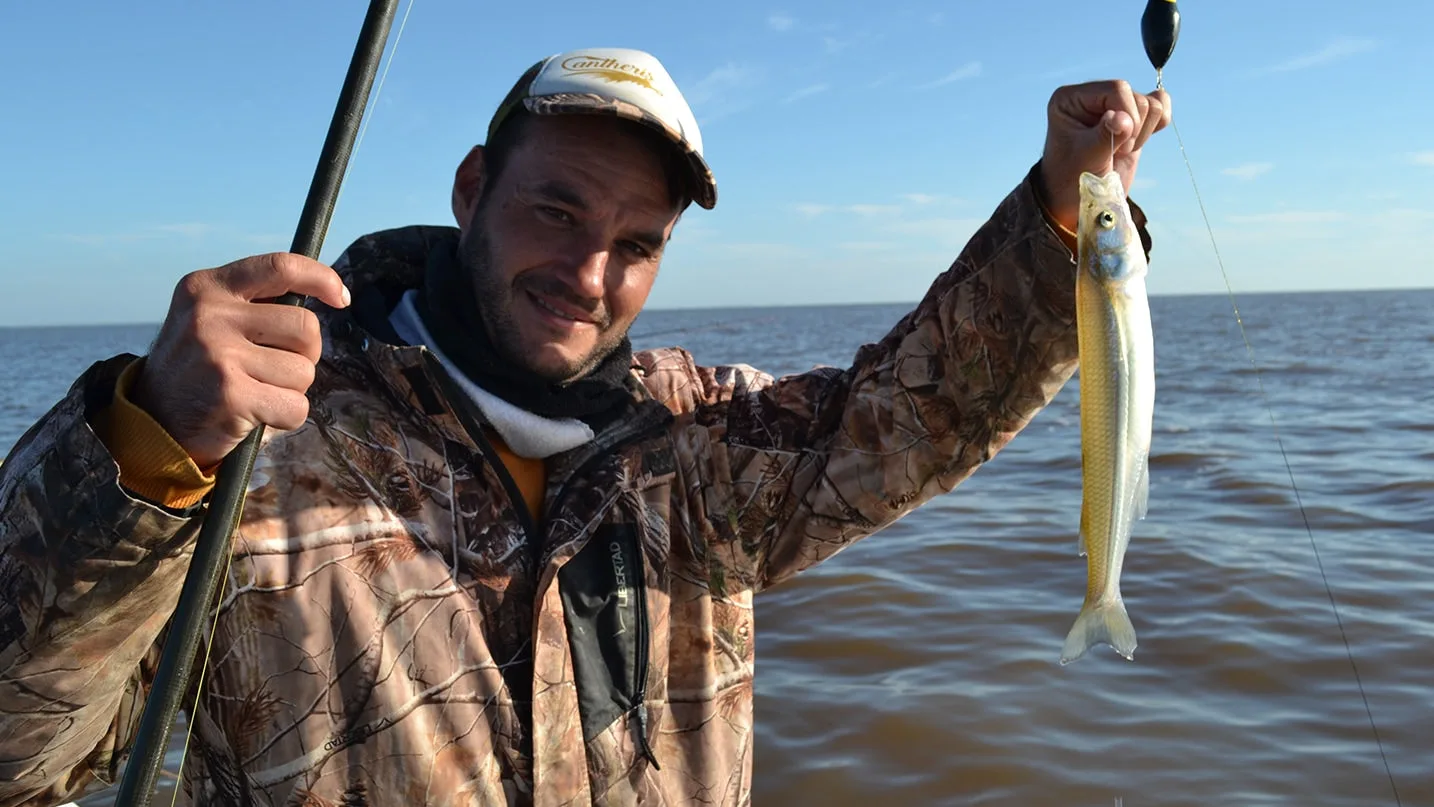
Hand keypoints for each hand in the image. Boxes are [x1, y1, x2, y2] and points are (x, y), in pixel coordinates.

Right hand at [130, 254, 349, 468]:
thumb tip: (328, 293)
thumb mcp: (212, 319)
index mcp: (205, 287)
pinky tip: (256, 416)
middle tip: (276, 369)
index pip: (279, 267)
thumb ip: (256, 304)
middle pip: (305, 326)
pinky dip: (287, 418)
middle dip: (306, 353)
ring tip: (256, 392)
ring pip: (304, 370)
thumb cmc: (200, 369)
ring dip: (292, 389)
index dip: (321, 278)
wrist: (153, 423)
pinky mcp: (230, 395)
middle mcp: (209, 315)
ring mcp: (218, 355)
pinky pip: (295, 406)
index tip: (341, 297)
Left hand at [1038, 80, 1171, 232]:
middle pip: (1136, 97)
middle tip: (1115, 152)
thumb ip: (1105, 136)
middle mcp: (1092, 96)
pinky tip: (1139, 142)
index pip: (1116, 89)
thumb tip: (1123, 118)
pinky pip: (1160, 105)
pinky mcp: (1131, 119)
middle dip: (1134, 129)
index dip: (1127, 115)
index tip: (1118, 146)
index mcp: (1072, 98)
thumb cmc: (1071, 177)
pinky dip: (1158, 123)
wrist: (1074, 198)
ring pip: (1152, 104)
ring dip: (1142, 133)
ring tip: (1120, 150)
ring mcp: (1114, 106)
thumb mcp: (1086, 157)